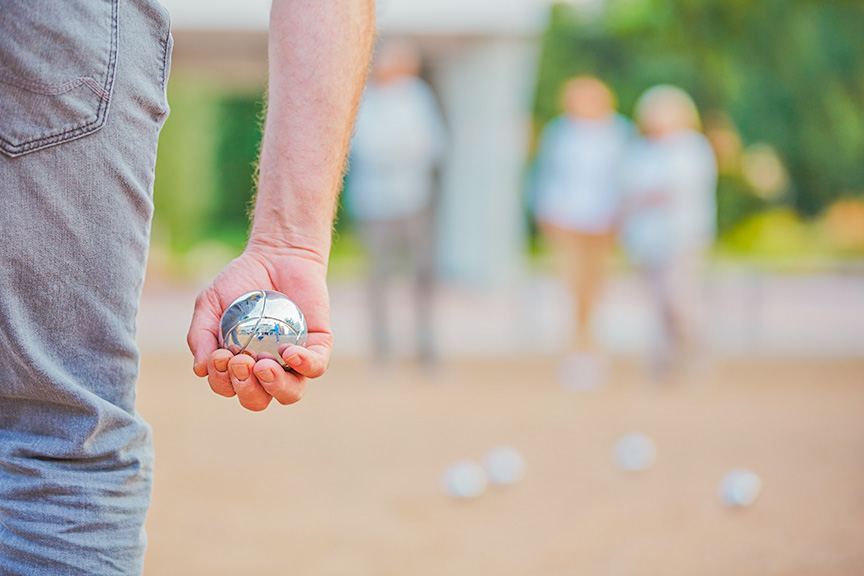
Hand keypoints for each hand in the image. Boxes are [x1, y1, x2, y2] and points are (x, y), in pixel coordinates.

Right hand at [187, 245, 332, 410]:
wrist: (277, 255)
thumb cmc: (240, 283)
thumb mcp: (209, 304)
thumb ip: (199, 335)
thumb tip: (200, 370)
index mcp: (240, 367)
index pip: (229, 388)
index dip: (222, 381)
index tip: (220, 355)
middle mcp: (267, 370)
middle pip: (258, 400)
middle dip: (245, 388)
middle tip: (241, 361)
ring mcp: (294, 361)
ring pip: (289, 393)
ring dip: (274, 385)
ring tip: (264, 365)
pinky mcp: (318, 347)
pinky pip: (315, 367)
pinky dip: (303, 365)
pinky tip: (289, 352)